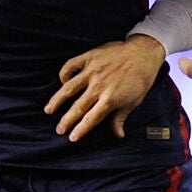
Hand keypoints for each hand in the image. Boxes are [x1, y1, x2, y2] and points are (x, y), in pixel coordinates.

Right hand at [46, 34, 166, 140]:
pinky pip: (71, 65)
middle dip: (66, 120)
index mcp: (110, 99)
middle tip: (58, 130)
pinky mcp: (90, 57)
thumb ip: (120, 118)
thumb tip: (118, 135)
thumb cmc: (140, 79)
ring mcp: (92, 71)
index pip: (91, 118)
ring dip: (57, 99)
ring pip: (69, 87)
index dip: (80, 129)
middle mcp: (99, 86)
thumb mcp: (133, 101)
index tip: (72, 138)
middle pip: (78, 106)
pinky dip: (64, 73)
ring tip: (48, 109)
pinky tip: (61, 81)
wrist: (143, 53)